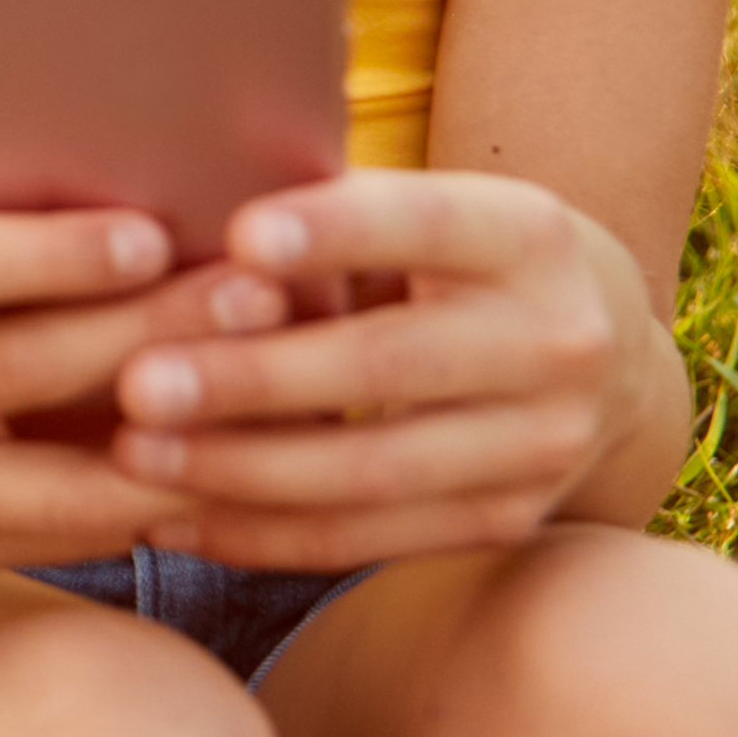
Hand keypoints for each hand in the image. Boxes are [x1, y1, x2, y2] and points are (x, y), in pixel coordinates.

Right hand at [0, 204, 251, 575]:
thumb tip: (166, 211)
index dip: (52, 256)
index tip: (155, 232)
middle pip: (16, 370)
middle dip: (151, 333)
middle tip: (264, 298)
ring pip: (54, 479)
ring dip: (175, 436)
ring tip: (270, 391)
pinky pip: (60, 532)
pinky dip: (145, 494)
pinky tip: (225, 461)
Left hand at [100, 170, 673, 570]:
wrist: (604, 355)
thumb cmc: (454, 257)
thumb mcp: (428, 209)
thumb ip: (329, 211)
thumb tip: (182, 196)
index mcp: (529, 237)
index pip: (428, 225)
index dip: (336, 231)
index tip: (238, 237)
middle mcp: (555, 342)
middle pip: (391, 366)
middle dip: (255, 380)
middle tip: (137, 382)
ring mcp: (542, 445)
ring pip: (374, 473)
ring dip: (241, 471)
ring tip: (133, 456)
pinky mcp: (508, 521)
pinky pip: (367, 541)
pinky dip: (261, 534)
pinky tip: (169, 518)